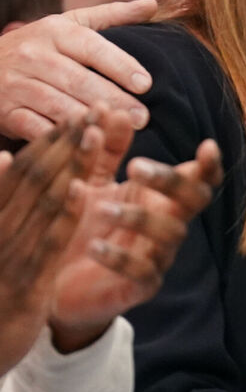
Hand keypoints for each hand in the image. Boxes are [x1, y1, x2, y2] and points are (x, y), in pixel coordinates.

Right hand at [0, 0, 156, 140]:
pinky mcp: (4, 111)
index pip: (92, 47)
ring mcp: (16, 84)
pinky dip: (59, 136)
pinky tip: (84, 142)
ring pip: (57, 105)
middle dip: (113, 99)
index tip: (146, 84)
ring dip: (90, 120)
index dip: (120, 66)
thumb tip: (151, 3)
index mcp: (54, 31)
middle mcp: (33, 55)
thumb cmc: (39, 45)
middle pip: (78, 80)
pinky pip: (33, 127)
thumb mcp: (70, 24)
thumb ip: (111, 15)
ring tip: (118, 130)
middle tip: (142, 117)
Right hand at [0, 118, 100, 374]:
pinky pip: (47, 241)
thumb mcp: (0, 237)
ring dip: (69, 164)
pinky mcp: (25, 282)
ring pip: (42, 201)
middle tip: (89, 109)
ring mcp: (9, 255)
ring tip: (91, 132)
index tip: (76, 113)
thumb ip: (7, 200)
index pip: (20, 171)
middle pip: (32, 178)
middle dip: (63, 142)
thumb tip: (8, 159)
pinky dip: (63, 212)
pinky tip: (82, 187)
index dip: (48, 141)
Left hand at [48, 129, 222, 352]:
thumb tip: (117, 110)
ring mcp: (159, 255)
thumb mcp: (91, 182)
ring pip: (170, 234)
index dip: (210, 164)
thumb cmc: (82, 225)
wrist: (56, 282)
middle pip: (194, 199)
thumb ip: (106, 151)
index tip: (207, 146)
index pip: (200, 178)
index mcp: (162, 196)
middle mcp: (169, 223)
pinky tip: (94, 246)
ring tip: (100, 209)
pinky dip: (121, 258)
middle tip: (135, 167)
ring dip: (139, 217)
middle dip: (170, 180)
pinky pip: (142, 272)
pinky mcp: (141, 286)